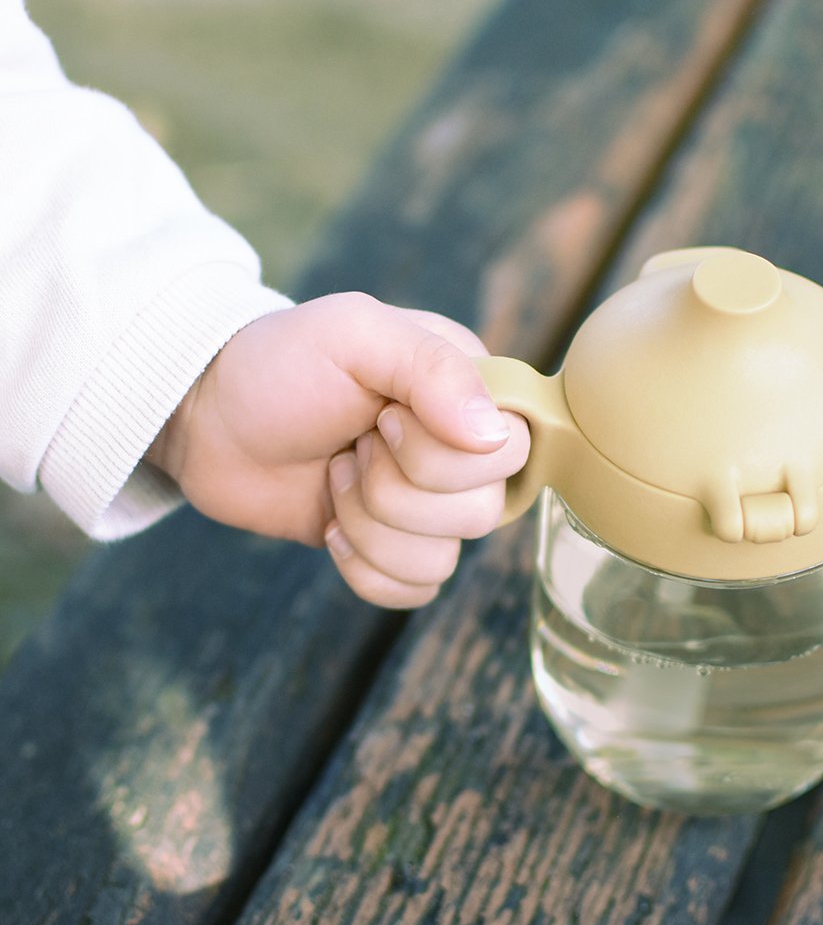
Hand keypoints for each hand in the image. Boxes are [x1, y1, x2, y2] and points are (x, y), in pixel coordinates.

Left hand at [147, 292, 528, 607]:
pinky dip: (364, 569)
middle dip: (394, 491)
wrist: (209, 418)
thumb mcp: (355, 333)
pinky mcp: (393, 546)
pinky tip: (330, 528)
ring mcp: (429, 504)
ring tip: (334, 479)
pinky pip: (416, 591)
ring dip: (369, 527)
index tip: (383, 418)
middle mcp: (462, 450)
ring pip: (446, 559)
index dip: (441, 454)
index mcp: (471, 390)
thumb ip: (433, 369)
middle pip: (482, 513)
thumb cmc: (280, 363)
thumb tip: (492, 437)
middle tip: (351, 449)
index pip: (511, 451)